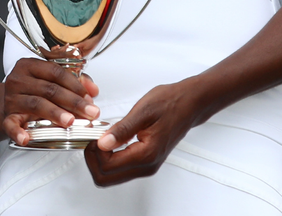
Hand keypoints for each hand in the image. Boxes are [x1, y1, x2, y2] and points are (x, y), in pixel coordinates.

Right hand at [0, 58, 100, 146]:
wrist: (5, 103)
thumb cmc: (32, 90)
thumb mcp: (50, 80)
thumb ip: (74, 82)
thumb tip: (93, 90)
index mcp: (29, 66)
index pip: (55, 72)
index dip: (75, 84)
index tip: (89, 97)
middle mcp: (18, 80)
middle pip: (48, 89)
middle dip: (72, 101)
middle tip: (89, 112)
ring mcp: (11, 99)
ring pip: (36, 104)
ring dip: (55, 113)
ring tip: (70, 121)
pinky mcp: (6, 117)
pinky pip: (11, 125)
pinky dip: (18, 132)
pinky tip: (26, 138)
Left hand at [83, 79, 204, 185]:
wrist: (188, 105)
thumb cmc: (170, 103)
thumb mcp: (142, 111)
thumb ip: (121, 130)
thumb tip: (102, 144)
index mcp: (146, 154)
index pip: (107, 167)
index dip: (93, 152)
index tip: (92, 135)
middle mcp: (147, 166)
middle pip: (106, 178)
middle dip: (93, 160)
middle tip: (92, 139)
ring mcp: (147, 166)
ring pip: (111, 176)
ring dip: (99, 160)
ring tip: (100, 138)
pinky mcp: (145, 162)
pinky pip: (119, 169)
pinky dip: (108, 159)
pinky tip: (108, 141)